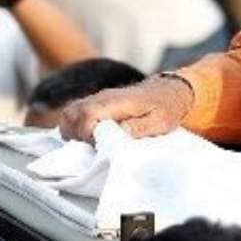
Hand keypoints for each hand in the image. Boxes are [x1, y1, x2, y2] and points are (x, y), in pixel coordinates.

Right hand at [60, 76, 194, 140]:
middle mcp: (103, 98)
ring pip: (70, 114)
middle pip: (71, 114)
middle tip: (90, 150)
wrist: (170, 89)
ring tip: (89, 146)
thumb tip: (119, 132)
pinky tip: (89, 140)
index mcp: (117, 102)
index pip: (86, 115)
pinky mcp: (98, 104)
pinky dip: (75, 127)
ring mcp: (98, 99)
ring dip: (72, 132)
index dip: (85, 134)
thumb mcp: (162, 121)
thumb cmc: (167, 107)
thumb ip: (140, 126)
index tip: (96, 147)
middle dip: (74, 135)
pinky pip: (76, 113)